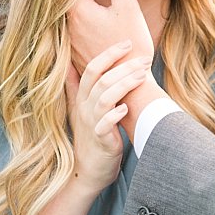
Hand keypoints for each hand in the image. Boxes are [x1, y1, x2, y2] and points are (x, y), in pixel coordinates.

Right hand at [66, 40, 146, 182]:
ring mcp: (91, 124)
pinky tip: (126, 108)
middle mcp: (84, 109)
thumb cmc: (90, 138)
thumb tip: (70, 67)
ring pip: (104, 98)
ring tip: (142, 76)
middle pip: (101, 80)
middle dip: (123, 66)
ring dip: (124, 85)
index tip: (127, 43)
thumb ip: (75, 88)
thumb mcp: (80, 111)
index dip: (108, 54)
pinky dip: (115, 115)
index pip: (91, 69)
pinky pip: (105, 125)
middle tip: (143, 59)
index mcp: (81, 99)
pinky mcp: (101, 140)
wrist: (88, 170)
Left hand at [67, 0, 154, 72]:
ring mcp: (67, 39)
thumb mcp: (126, 5)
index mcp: (76, 9)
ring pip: (60, 11)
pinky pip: (65, 27)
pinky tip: (77, 8)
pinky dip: (68, 14)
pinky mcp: (71, 51)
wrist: (129, 84)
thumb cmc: (131, 43)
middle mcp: (65, 24)